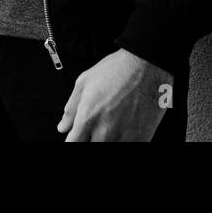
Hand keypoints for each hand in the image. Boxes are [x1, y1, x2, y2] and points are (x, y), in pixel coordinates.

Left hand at [57, 48, 172, 140]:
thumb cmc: (118, 70)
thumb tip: (64, 126)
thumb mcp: (84, 82)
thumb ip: (71, 108)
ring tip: (114, 121)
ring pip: (110, 146)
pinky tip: (126, 124)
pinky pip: (128, 145)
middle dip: (91, 138)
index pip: (73, 144)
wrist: (148, 65)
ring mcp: (125, 137)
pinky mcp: (142, 138)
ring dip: (108, 138)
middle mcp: (106, 131)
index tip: (76, 136)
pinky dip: (125, 138)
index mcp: (88, 117)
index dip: (73, 140)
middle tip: (97, 125)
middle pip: (91, 147)